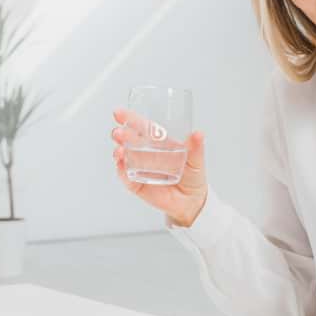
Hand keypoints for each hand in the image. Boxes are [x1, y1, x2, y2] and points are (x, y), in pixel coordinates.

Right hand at [111, 108, 207, 226]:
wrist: (191, 201)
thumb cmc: (193, 176)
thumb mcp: (196, 160)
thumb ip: (195, 148)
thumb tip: (198, 134)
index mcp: (158, 142)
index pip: (142, 127)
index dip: (130, 119)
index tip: (119, 113)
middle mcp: (145, 153)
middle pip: (129, 140)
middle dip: (121, 135)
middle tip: (117, 133)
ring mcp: (139, 168)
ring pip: (124, 157)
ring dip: (119, 152)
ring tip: (119, 150)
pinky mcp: (136, 184)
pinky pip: (125, 177)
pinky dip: (121, 170)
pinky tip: (120, 164)